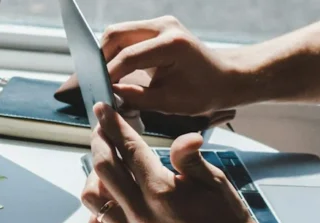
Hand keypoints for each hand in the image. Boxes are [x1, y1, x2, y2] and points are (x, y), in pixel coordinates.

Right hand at [58, 16, 258, 115]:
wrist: (226, 77)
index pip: (128, 56)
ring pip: (118, 32)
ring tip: (102, 77)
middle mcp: (165, 26)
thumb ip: (136, 97)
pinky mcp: (157, 27)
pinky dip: (116, 51)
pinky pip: (127, 35)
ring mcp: (161, 23)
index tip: (96, 91)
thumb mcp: (170, 103)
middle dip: (100, 58)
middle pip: (117, 34)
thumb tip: (109, 94)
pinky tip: (113, 70)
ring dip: (106, 53)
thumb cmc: (205, 92)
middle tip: (93, 81)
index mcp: (172, 44)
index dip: (108, 75)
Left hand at [81, 103, 275, 222]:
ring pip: (93, 198)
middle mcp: (141, 213)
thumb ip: (191, 159)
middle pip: (103, 167)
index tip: (103, 110)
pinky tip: (110, 198)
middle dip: (99, 142)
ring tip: (105, 166)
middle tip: (101, 131)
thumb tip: (185, 136)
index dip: (113, 124)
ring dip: (94, 176)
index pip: (128, 148)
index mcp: (162, 191)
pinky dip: (98, 208)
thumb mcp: (216, 184)